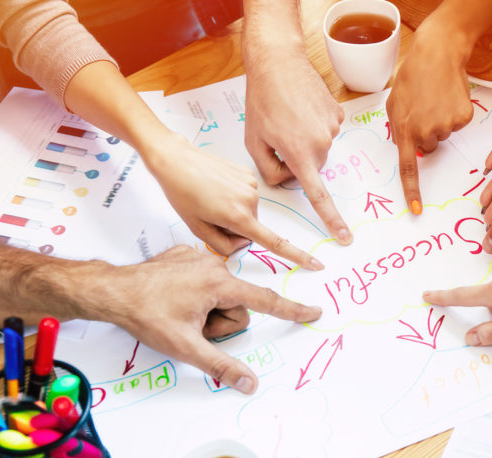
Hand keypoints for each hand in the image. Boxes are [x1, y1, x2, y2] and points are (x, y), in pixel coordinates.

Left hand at [105, 246, 320, 393]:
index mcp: (219, 284)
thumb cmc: (146, 314)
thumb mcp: (185, 347)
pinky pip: (204, 281)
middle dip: (219, 322)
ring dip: (206, 310)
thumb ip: (221, 366)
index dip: (292, 310)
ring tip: (179, 314)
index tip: (314, 311)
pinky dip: (194, 294)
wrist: (111, 291)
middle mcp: (213, 266)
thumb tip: (249, 384)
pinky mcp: (185, 256)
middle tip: (192, 328)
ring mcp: (198, 258)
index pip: (266, 301)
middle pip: (237, 305)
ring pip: (220, 294)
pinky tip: (173, 299)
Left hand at [144, 133, 323, 268]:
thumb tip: (242, 242)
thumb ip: (224, 244)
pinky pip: (246, 194)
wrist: (176, 160)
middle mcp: (250, 201)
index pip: (275, 242)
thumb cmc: (181, 193)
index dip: (297, 255)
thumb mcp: (198, 228)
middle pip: (252, 226)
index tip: (315, 263)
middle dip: (235, 226)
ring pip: (249, 210)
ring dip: (233, 209)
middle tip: (209, 213)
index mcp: (238, 217)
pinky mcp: (248, 173)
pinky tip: (216, 186)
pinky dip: (233, 195)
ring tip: (209, 196)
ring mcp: (251, 185)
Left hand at [244, 55, 351, 244]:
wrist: (278, 62)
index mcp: (299, 154)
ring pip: (318, 148)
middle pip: (311, 167)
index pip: (318, 195)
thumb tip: (288, 178)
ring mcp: (332, 128)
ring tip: (288, 116)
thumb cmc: (261, 100)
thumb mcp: (253, 141)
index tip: (344, 237)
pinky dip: (313, 124)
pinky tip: (301, 108)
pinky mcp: (338, 114)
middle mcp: (321, 144)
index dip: (332, 219)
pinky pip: (325, 130)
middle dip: (296, 158)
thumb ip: (269, 170)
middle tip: (278, 134)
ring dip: (304, 138)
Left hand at [386, 28, 474, 214]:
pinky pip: (457, 125)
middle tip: (424, 108)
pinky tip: (447, 97)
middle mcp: (427, 131)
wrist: (438, 54)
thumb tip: (406, 147)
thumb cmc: (413, 77)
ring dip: (439, 121)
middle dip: (426, 133)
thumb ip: (398, 130)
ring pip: (443, 136)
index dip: (412, 190)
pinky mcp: (463, 118)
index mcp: (405, 130)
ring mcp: (447, 125)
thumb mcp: (394, 104)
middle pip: (429, 147)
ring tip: (434, 99)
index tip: (416, 209)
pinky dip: (453, 114)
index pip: (409, 167)